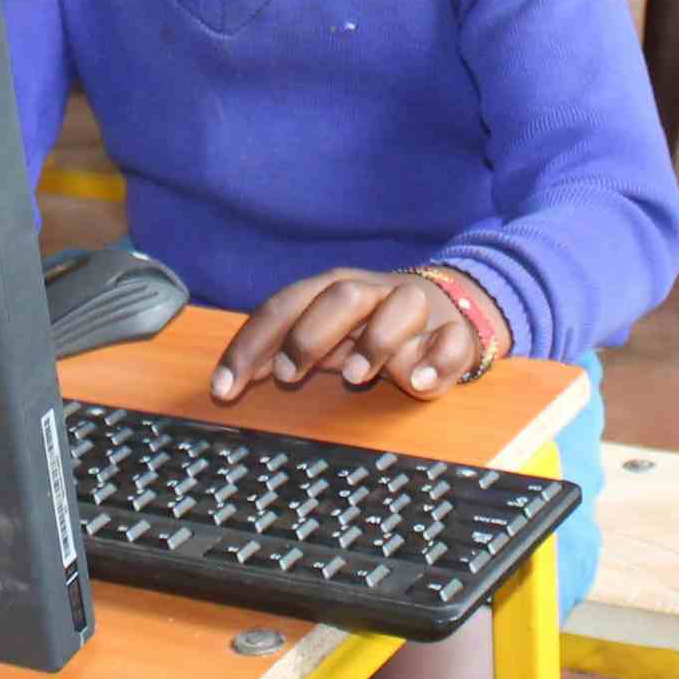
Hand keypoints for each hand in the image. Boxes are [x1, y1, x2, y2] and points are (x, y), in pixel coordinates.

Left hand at [211, 267, 499, 406]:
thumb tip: (229, 381)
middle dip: (309, 334)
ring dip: (376, 340)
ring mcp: (418, 310)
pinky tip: (420, 383)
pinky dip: (438, 360)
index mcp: (334, 289)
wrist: (452, 308)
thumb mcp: (326, 336)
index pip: (285, 306)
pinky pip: (454, 340)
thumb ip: (281, 352)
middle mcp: (374, 292)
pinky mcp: (456, 334)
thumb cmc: (373, 326)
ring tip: (357, 378)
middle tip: (288, 376)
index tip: (223, 388)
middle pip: (341, 295)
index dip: (250, 345)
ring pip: (402, 305)